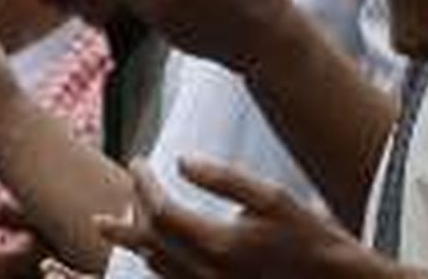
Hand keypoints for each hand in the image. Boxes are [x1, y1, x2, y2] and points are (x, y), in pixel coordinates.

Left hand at [96, 160, 399, 278]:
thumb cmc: (309, 237)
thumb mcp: (272, 196)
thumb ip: (224, 178)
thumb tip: (182, 161)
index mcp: (218, 244)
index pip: (160, 211)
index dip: (143, 184)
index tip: (138, 161)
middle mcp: (206, 275)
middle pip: (149, 242)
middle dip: (128, 212)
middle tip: (118, 191)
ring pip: (155, 268)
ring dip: (134, 242)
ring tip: (118, 221)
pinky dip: (154, 265)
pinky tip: (152, 254)